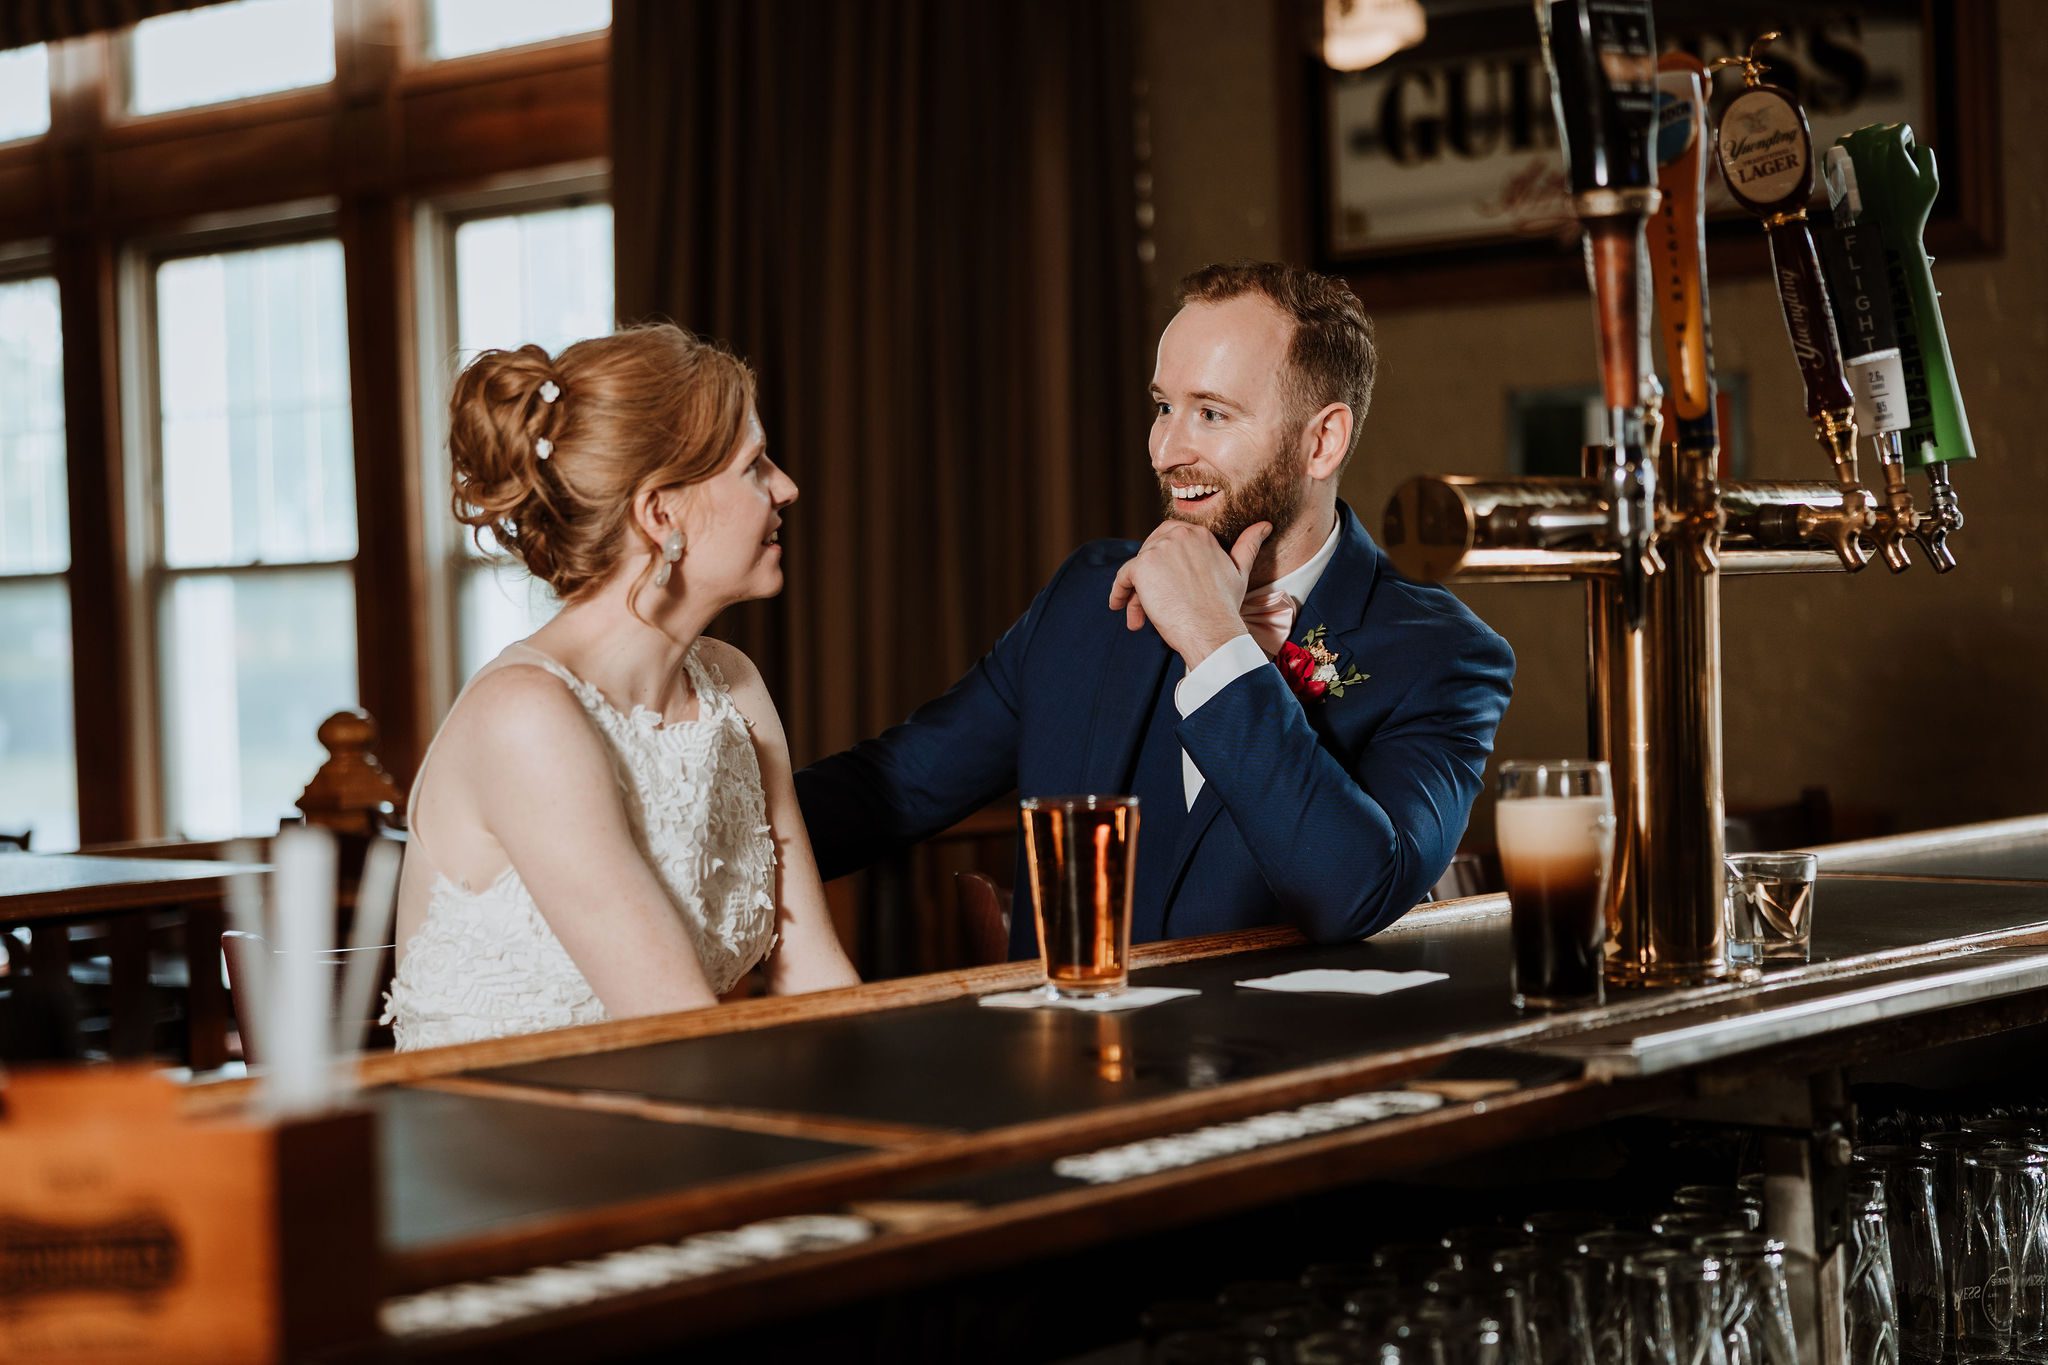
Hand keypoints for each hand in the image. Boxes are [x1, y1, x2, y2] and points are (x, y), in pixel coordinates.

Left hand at [1108, 520, 1271, 667]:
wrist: (1213, 630)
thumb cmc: (1225, 606)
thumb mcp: (1240, 570)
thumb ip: (1248, 545)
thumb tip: (1265, 525)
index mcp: (1199, 533)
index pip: (1169, 540)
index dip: (1164, 564)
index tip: (1166, 584)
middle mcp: (1178, 534)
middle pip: (1151, 553)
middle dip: (1149, 578)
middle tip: (1150, 603)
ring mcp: (1159, 549)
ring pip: (1138, 568)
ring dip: (1136, 592)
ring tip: (1140, 617)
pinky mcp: (1142, 566)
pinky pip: (1123, 576)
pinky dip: (1118, 592)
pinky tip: (1117, 605)